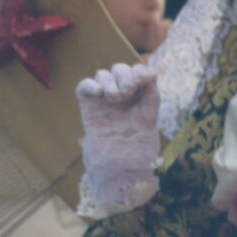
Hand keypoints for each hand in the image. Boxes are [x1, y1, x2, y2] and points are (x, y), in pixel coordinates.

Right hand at [76, 62, 161, 217]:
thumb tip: (152, 72)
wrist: (121, 167)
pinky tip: (99, 93)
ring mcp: (104, 100)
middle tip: (127, 91)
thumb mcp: (151, 118)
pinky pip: (84, 86)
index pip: (137, 72)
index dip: (139, 71)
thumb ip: (151, 96)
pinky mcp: (89, 106)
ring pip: (103, 74)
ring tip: (115, 97)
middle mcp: (122, 96)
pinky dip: (90, 84)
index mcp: (139, 96)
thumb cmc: (139, 147)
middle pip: (120, 70)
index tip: (142, 80)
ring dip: (109, 80)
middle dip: (124, 75)